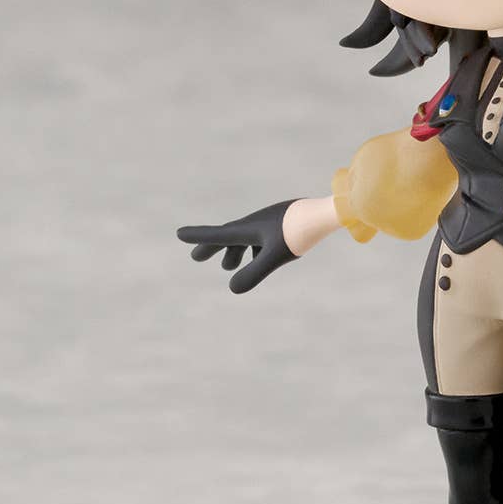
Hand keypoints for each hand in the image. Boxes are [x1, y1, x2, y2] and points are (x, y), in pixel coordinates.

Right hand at [176, 201, 296, 294]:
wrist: (323, 214)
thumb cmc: (298, 234)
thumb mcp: (274, 257)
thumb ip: (253, 273)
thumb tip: (233, 289)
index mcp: (247, 229)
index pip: (217, 235)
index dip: (198, 238)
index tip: (179, 234)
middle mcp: (254, 223)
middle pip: (227, 236)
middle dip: (211, 247)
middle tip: (196, 258)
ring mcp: (269, 222)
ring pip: (245, 237)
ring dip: (233, 250)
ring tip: (228, 266)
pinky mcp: (283, 224)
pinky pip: (261, 237)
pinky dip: (253, 249)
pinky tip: (260, 257)